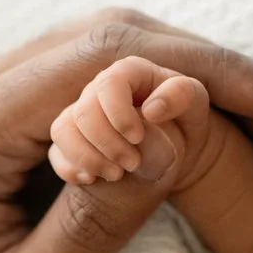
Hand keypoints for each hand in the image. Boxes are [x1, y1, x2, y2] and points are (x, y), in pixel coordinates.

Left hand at [0, 10, 252, 252]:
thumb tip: (175, 128)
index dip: (197, 76)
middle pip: (103, 44)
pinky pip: (85, 95)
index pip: (94, 68)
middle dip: (206, 73)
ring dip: (187, 84)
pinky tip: (204, 132)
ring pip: (100, 60)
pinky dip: (152, 108)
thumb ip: (96, 218)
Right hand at [49, 56, 210, 185]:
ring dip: (87, 157)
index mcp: (128, 73)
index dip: (118, 112)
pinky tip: (92, 179)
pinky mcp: (73, 142)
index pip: (109, 84)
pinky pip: (57, 153)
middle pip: (83, 112)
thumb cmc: (185, 119)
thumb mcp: (195, 103)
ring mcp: (82, 115)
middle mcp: (98, 91)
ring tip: (116, 175)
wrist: (176, 147)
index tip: (138, 137)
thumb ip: (180, 95)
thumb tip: (151, 109)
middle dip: (107, 143)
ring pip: (63, 130)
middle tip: (133, 164)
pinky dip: (70, 168)